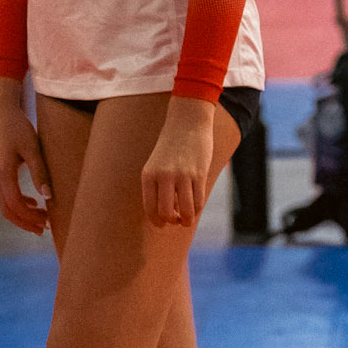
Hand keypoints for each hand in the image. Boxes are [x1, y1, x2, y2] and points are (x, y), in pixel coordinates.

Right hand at [0, 79, 52, 236]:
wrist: (2, 112)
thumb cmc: (19, 127)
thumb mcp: (33, 148)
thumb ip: (40, 172)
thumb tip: (48, 196)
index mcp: (2, 172)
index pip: (15, 204)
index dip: (30, 217)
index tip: (47, 223)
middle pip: (7, 210)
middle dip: (25, 222)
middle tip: (45, 229)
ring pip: (4, 204)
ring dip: (22, 214)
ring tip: (43, 219)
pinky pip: (4, 194)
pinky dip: (18, 203)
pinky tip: (34, 203)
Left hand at [142, 98, 216, 228]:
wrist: (187, 123)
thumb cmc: (171, 147)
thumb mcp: (156, 165)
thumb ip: (158, 187)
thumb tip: (169, 215)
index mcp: (148, 175)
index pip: (150, 208)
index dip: (157, 221)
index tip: (163, 224)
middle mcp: (163, 176)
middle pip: (166, 212)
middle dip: (172, 222)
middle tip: (177, 220)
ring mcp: (182, 175)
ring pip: (186, 210)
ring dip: (187, 220)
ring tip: (188, 219)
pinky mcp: (199, 173)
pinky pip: (199, 201)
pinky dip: (197, 209)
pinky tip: (196, 207)